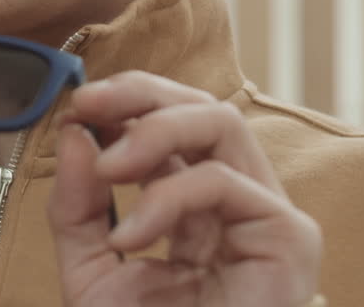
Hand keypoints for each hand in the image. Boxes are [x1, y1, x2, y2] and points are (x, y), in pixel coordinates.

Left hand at [48, 71, 321, 306]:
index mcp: (194, 203)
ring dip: (153, 131)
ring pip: (222, 122)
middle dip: (140, 93)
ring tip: (108, 169)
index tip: (76, 105)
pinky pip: (223, 183)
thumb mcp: (91, 270)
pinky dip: (167, 198)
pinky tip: (133, 237)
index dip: (126, 99)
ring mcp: (266, 216)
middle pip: (201, 105)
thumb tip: (75, 133)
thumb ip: (77, 206)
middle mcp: (235, 201)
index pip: (171, 121)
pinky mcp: (288, 238)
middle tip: (88, 105)